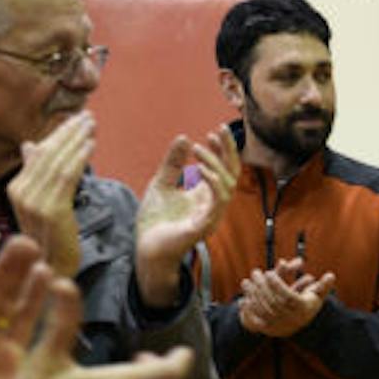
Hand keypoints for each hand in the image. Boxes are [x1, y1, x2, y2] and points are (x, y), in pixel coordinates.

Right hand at [10, 113, 93, 278]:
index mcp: (16, 188)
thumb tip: (30, 145)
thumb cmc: (52, 238)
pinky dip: (79, 158)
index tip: (77, 119)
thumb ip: (36, 174)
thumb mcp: (41, 203)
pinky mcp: (51, 210)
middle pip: (47, 154)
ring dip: (76, 140)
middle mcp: (20, 193)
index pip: (39, 154)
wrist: (53, 270)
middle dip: (68, 132)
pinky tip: (91, 145)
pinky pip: (67, 177)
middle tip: (87, 116)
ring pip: (58, 162)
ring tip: (91, 125)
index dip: (58, 135)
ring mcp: (33, 202)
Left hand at [136, 127, 241, 308]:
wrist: (146, 248)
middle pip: (232, 174)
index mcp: (206, 195)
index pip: (225, 168)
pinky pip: (217, 202)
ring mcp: (211, 216)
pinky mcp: (204, 225)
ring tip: (197, 148)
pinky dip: (212, 183)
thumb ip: (173, 163)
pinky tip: (199, 169)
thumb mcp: (162, 183)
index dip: (224, 149)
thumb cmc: (155, 221)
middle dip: (228, 151)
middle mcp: (213, 205)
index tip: (215, 131)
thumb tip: (183, 137)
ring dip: (214, 164)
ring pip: (226, 186)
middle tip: (218, 131)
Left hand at [236, 263, 335, 337]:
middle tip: (255, 273)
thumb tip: (331, 275)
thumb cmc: (308, 306)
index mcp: (301, 309)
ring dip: (253, 295)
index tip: (269, 273)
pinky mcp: (268, 330)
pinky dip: (250, 310)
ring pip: (263, 309)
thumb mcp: (317, 295)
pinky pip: (257, 320)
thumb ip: (323, 285)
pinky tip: (244, 299)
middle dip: (262, 286)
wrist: (300, 327)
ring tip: (246, 281)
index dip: (277, 284)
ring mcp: (279, 326)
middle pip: (273, 301)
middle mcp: (290, 319)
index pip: (287, 296)